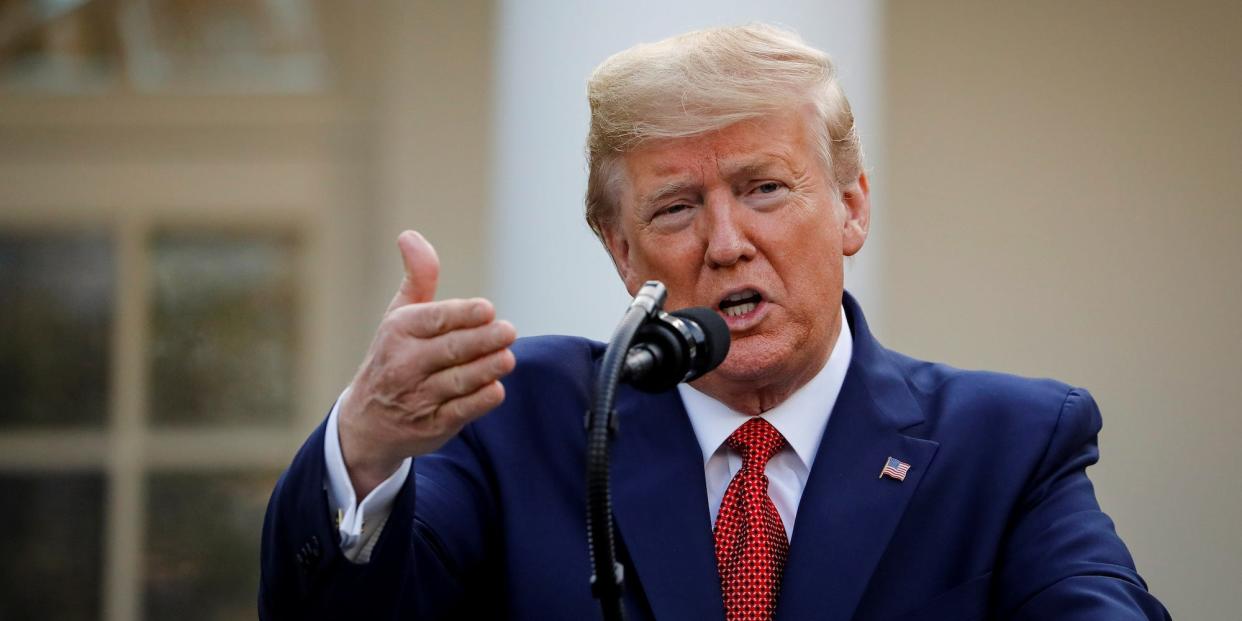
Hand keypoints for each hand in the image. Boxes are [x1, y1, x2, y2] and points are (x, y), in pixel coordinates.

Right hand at [338, 230, 515, 496]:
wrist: (368, 422)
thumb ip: (417, 278)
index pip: (435, 320)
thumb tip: (410, 235)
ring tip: (507, 358)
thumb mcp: (400, 316)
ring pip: (457, 381)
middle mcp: (403, 365)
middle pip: (450, 350)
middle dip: (481, 341)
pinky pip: (460, 412)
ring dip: (485, 369)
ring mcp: (417, 397)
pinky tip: (496, 388)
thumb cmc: (394, 356)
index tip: (487, 310)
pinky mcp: (431, 426)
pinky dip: (479, 400)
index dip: (463, 314)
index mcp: (398, 332)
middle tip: (509, 331)